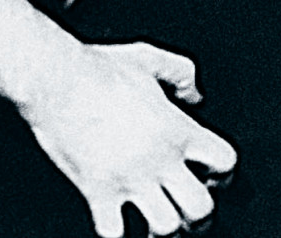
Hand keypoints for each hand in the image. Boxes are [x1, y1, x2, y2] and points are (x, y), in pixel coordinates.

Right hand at [16, 37, 237, 236]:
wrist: (56, 79)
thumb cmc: (99, 67)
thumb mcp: (150, 58)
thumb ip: (181, 73)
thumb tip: (195, 96)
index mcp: (177, 129)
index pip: (224, 162)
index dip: (222, 172)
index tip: (209, 174)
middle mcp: (160, 159)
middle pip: (201, 208)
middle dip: (198, 214)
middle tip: (186, 209)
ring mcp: (130, 179)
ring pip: (165, 227)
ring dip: (163, 228)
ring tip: (155, 223)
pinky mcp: (98, 191)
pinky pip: (115, 233)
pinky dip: (118, 234)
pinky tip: (117, 223)